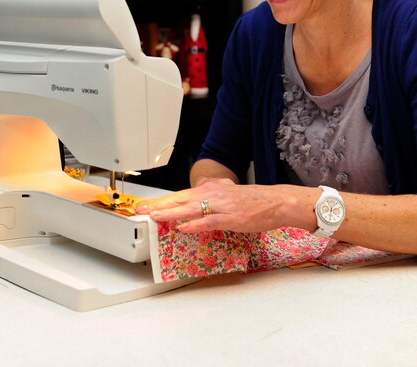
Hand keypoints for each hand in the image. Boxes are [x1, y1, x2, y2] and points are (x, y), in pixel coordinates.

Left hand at [135, 180, 308, 233]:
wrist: (275, 201)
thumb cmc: (253, 201)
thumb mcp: (227, 194)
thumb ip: (211, 196)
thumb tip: (196, 202)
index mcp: (210, 188)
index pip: (180, 195)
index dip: (161, 201)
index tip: (145, 206)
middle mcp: (213, 193)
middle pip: (180, 199)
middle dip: (159, 205)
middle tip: (141, 210)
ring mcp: (221, 205)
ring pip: (190, 208)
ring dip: (171, 213)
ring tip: (154, 217)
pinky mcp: (230, 217)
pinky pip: (208, 220)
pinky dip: (194, 224)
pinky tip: (183, 227)